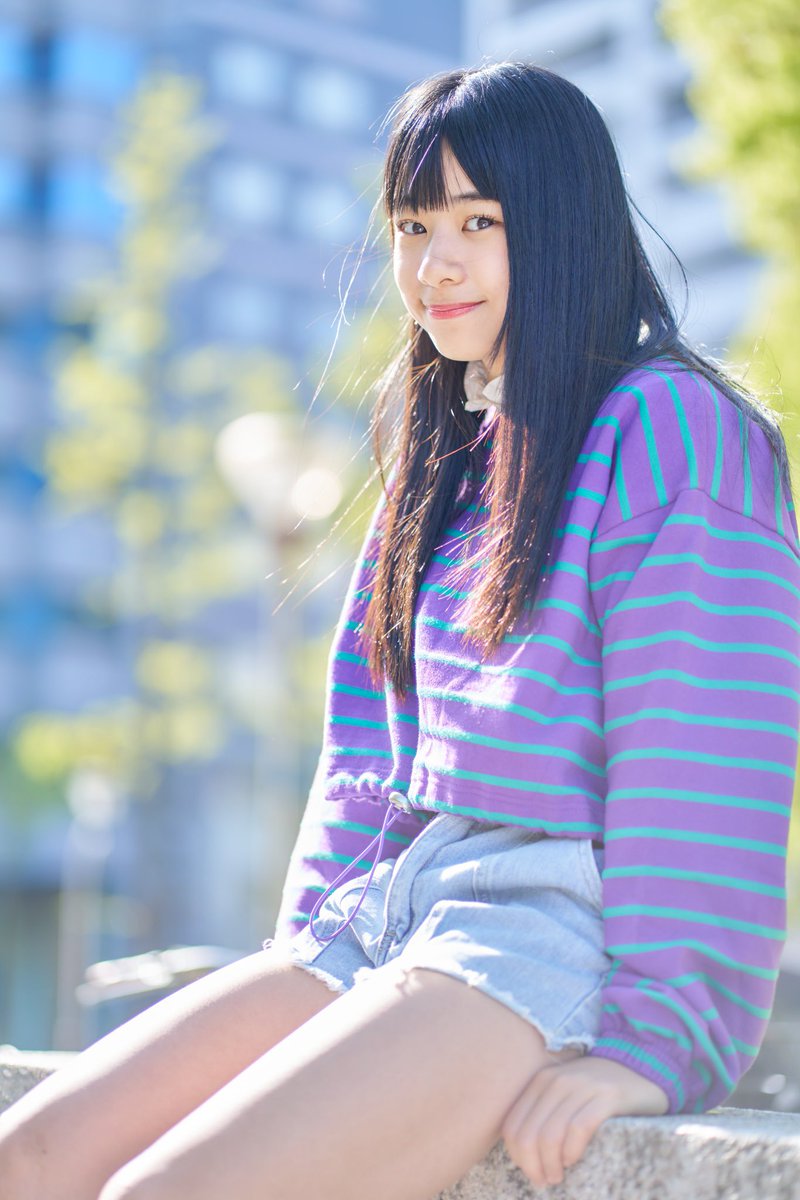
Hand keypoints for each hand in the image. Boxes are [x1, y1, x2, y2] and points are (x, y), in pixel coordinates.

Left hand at [501, 1053, 669, 1188]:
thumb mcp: (564, 1096)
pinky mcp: (607, 1096)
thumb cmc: (597, 1093)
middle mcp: (557, 1080)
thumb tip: (523, 1154)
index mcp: (541, 1081)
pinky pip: (579, 1128)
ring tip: (558, 1176)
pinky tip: (574, 1161)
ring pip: (550, 1135)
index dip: (517, 1157)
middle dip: (532, 1166)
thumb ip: (543, 1114)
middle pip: (528, 1134)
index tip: (532, 1172)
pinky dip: (572, 1151)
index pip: (512, 1126)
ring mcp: (581, 1086)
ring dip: (551, 1165)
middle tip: (546, 1180)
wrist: (639, 1067)